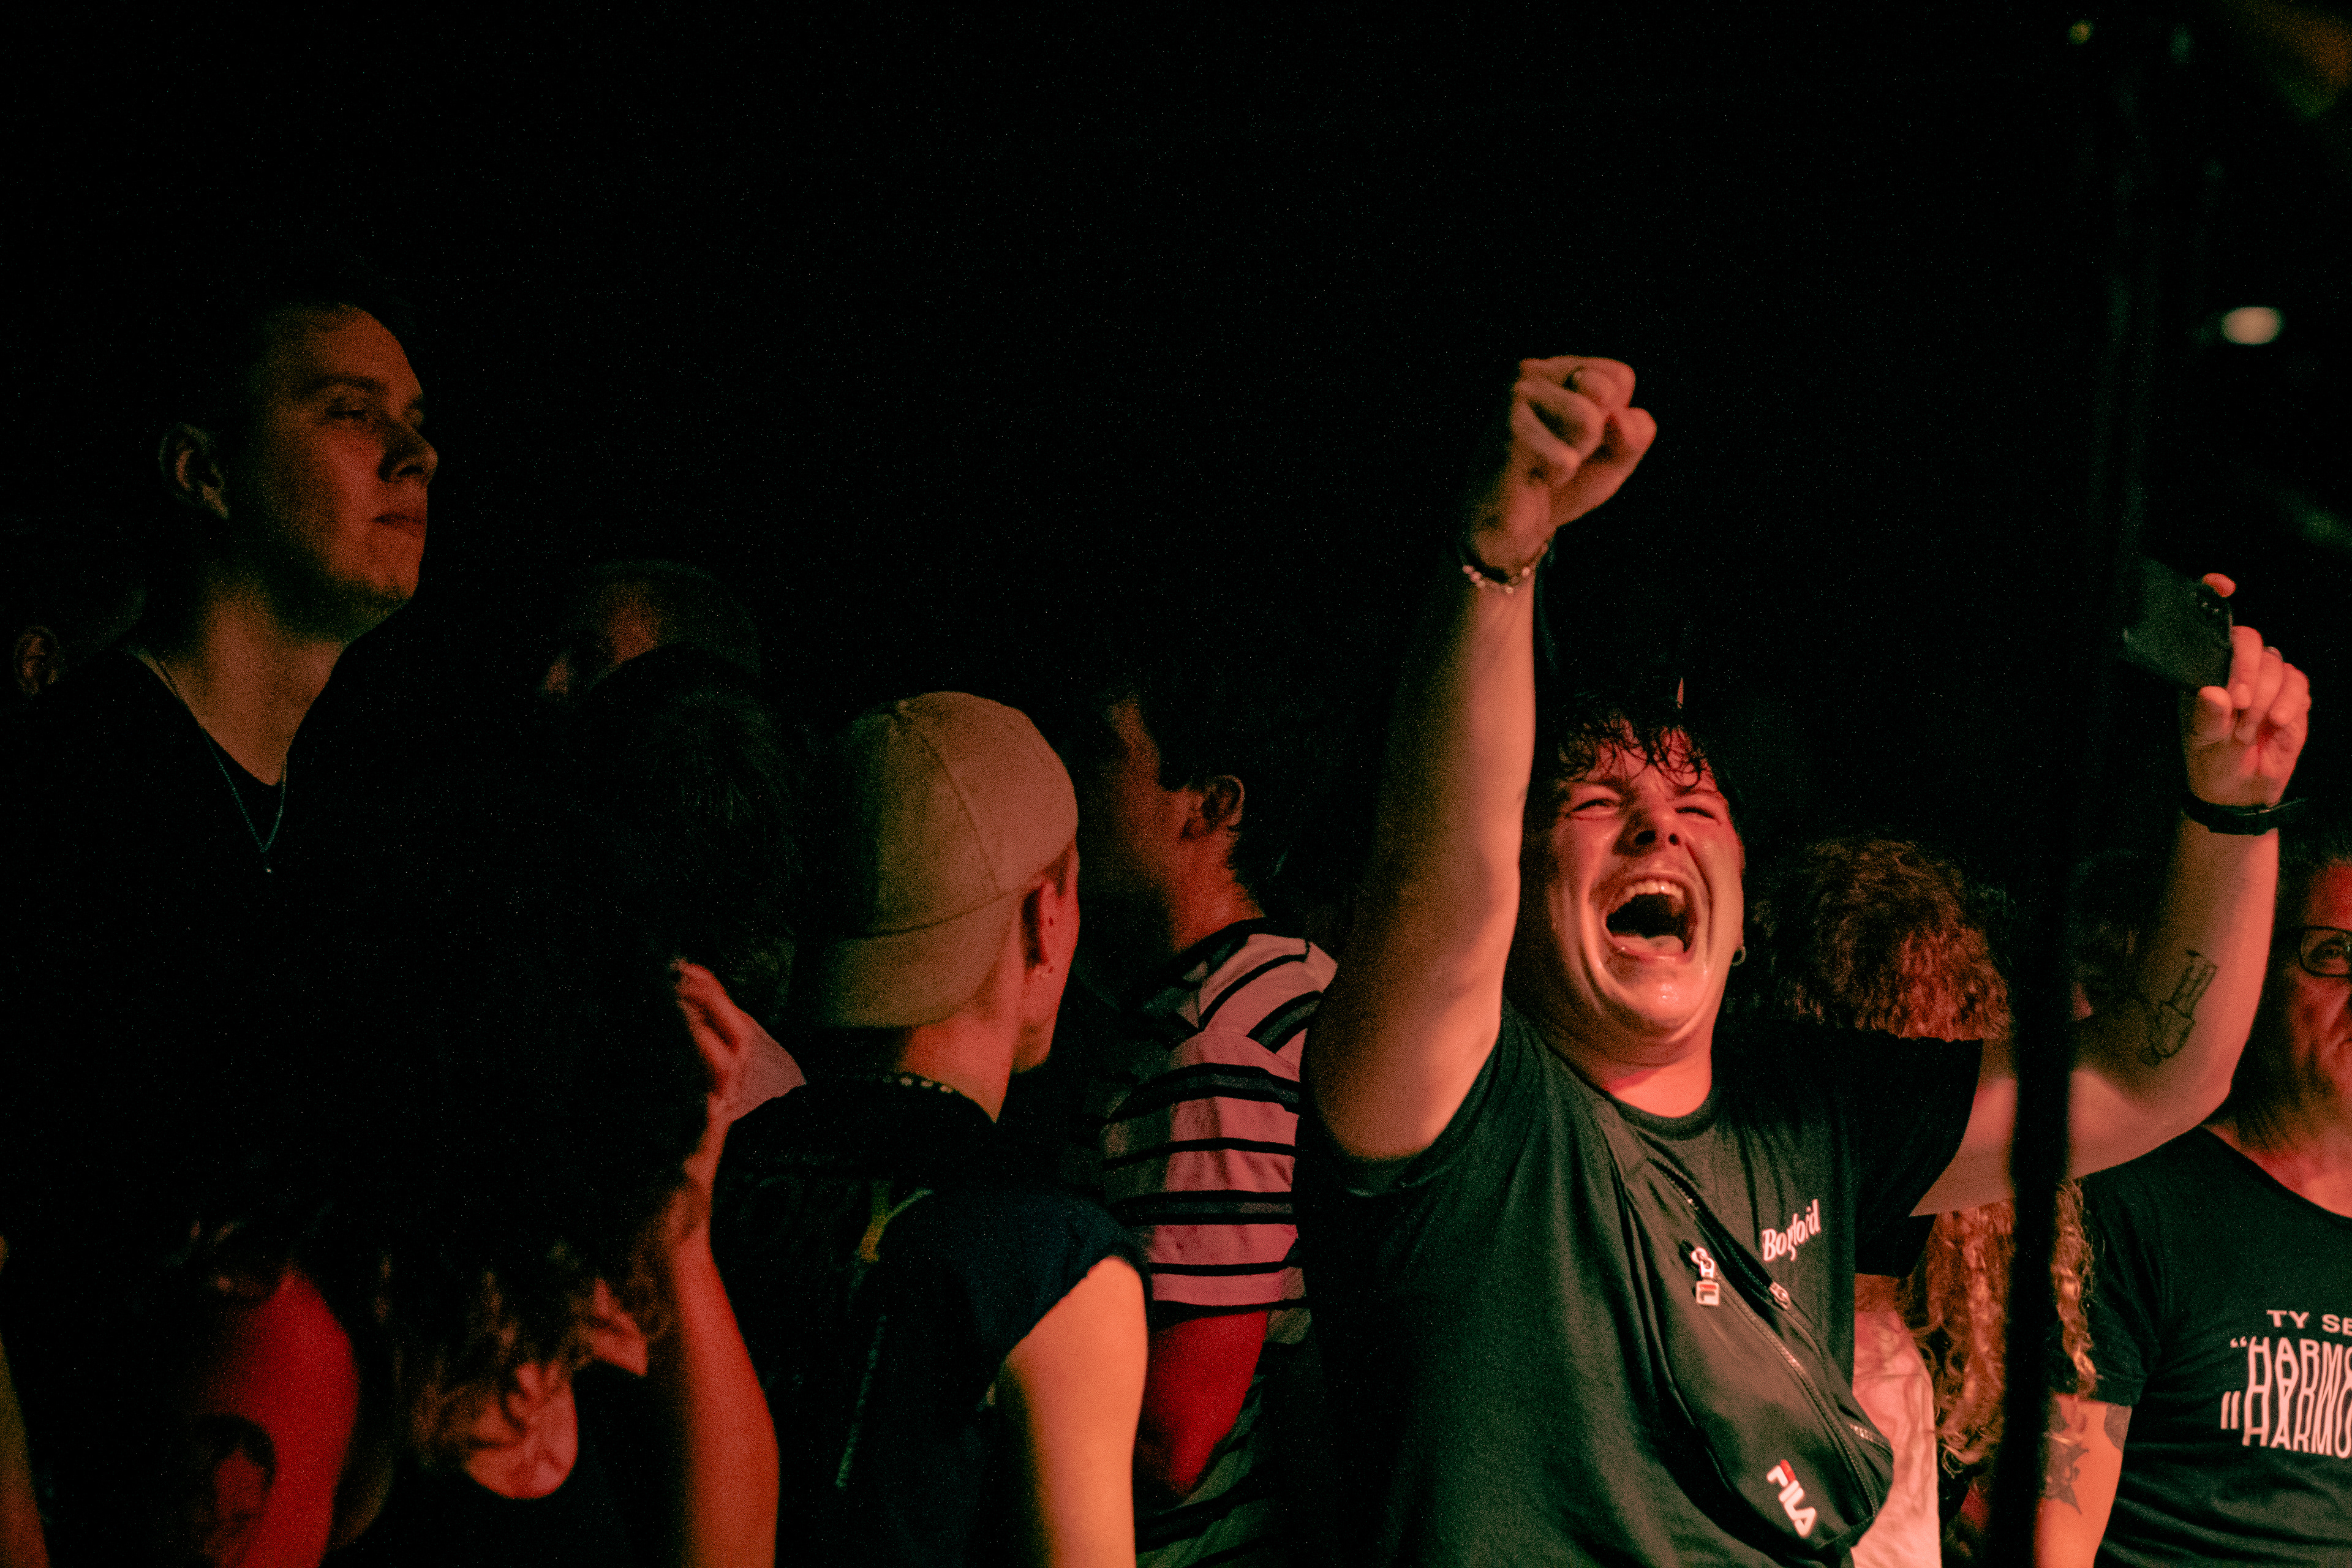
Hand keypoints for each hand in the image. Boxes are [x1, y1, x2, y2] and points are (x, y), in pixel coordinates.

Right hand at [1465, 355, 1656, 570]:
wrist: (1510, 528)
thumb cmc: (1563, 484)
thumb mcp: (1615, 457)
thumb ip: (1635, 433)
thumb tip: (1618, 418)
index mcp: (1558, 369)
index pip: (1620, 377)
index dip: (1613, 420)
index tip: (1577, 439)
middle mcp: (1532, 372)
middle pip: (1605, 393)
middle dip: (1595, 437)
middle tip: (1558, 452)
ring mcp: (1516, 397)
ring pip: (1588, 421)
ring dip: (1574, 457)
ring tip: (1544, 463)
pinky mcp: (1508, 430)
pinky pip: (1565, 458)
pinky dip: (1556, 477)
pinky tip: (1529, 476)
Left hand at [2182, 574, 2309, 807]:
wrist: (2240, 791)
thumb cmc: (2211, 762)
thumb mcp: (2201, 743)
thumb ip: (2206, 718)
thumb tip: (2214, 694)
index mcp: (2203, 671)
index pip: (2210, 625)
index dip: (2214, 596)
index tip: (2223, 585)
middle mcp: (2235, 669)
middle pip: (2250, 640)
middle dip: (2247, 670)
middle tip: (2239, 704)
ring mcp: (2266, 680)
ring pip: (2277, 664)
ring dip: (2266, 697)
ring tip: (2248, 729)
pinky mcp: (2292, 696)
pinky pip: (2299, 683)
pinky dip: (2290, 702)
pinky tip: (2276, 723)